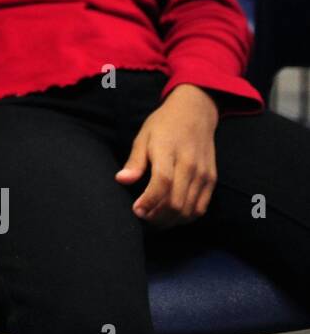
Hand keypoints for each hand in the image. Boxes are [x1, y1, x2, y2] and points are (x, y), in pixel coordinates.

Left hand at [115, 84, 218, 226]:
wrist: (195, 113)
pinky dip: (186, 217)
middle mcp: (190, 165)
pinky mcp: (211, 180)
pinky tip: (171, 216)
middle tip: (143, 217)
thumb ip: (135, 161)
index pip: (162, 183)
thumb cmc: (164, 125)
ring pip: (189, 209)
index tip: (136, 210)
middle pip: (176, 201)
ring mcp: (203, 174)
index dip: (149, 201)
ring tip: (154, 219)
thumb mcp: (143, 137)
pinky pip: (201, 207)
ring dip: (170, 220)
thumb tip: (121, 180)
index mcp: (169, 151)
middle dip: (157, 216)